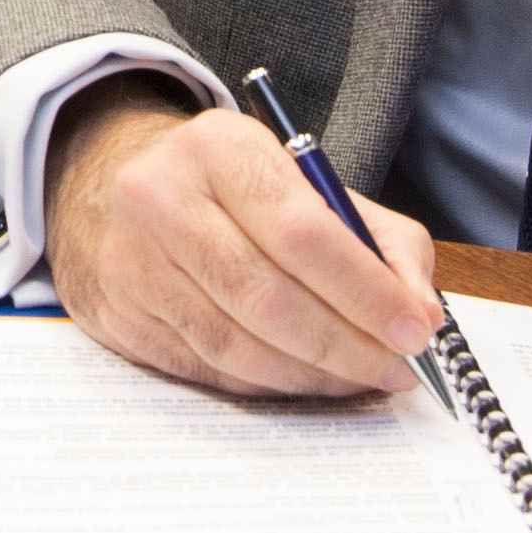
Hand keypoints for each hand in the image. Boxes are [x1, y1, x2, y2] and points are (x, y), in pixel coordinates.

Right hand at [42, 81, 443, 399]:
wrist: (111, 187)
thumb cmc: (231, 190)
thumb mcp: (303, 180)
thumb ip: (379, 238)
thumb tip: (421, 313)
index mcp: (218, 148)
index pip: (302, 231)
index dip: (366, 291)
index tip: (415, 331)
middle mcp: (161, 199)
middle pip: (269, 298)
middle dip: (348, 346)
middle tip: (398, 369)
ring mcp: (132, 263)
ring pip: (238, 346)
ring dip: (314, 375)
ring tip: (360, 378)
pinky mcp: (120, 317)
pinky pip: (211, 369)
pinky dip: (271, 384)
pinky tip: (306, 378)